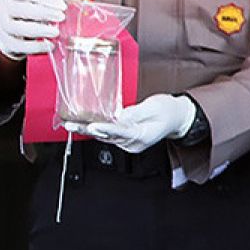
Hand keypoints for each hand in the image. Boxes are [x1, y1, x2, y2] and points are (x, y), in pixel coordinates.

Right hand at [0, 0, 65, 59]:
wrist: (5, 28)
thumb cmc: (23, 10)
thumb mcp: (30, 0)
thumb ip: (44, 2)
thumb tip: (63, 5)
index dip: (47, 0)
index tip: (63, 6)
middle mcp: (1, 8)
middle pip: (21, 9)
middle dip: (44, 13)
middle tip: (61, 17)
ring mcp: (0, 26)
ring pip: (18, 28)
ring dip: (40, 30)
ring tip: (56, 32)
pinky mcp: (5, 42)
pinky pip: (20, 46)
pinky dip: (36, 46)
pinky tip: (50, 45)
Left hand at [76, 94, 196, 153]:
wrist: (178, 117)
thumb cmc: (168, 110)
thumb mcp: (154, 106)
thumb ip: (134, 112)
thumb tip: (118, 115)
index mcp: (143, 135)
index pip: (120, 132)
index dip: (105, 128)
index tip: (91, 126)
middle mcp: (134, 143)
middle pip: (108, 136)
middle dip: (89, 130)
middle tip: (72, 125)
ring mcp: (130, 144)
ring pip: (106, 137)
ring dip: (90, 130)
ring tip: (73, 124)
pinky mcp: (127, 140)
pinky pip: (110, 136)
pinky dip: (98, 130)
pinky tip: (86, 125)